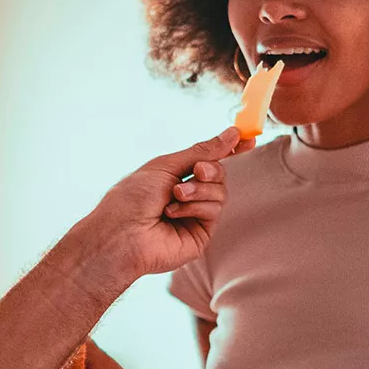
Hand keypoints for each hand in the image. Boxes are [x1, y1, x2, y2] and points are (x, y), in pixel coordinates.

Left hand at [63, 127, 240, 299]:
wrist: (122, 233)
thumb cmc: (133, 197)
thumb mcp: (167, 165)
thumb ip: (201, 151)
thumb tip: (232, 134)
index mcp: (175, 176)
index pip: (209, 160)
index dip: (229, 149)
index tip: (247, 138)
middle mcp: (187, 195)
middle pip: (219, 174)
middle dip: (211, 169)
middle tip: (196, 171)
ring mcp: (195, 216)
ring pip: (221, 192)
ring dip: (199, 189)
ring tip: (176, 195)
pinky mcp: (201, 234)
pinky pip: (214, 211)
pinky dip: (195, 207)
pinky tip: (173, 213)